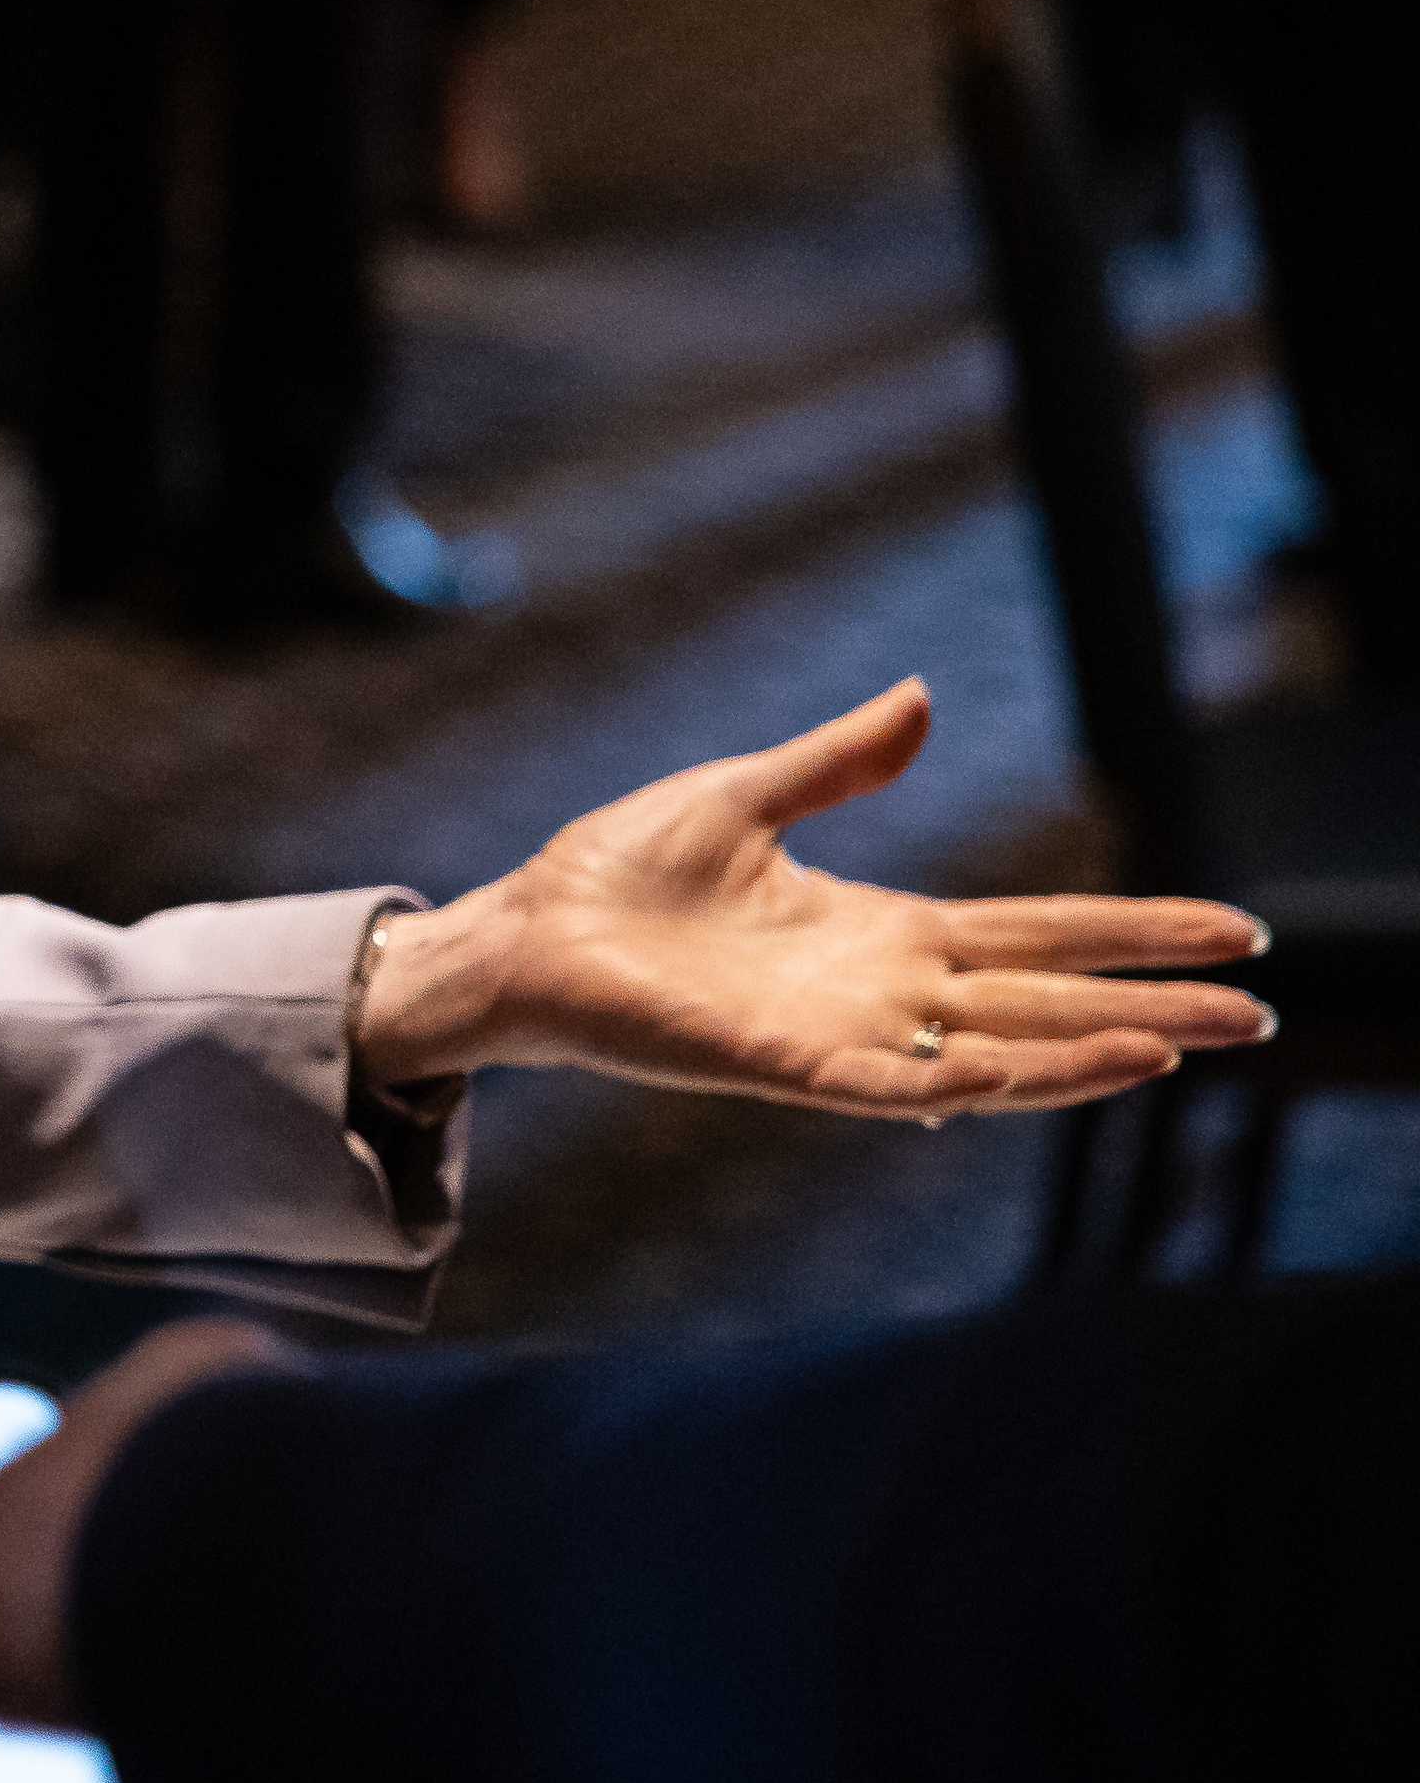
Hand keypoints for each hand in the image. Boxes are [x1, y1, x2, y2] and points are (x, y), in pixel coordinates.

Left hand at [354, 681, 1274, 1113]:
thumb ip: (841, 763)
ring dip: (1082, 1053)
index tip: (1230, 926)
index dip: (1132, 931)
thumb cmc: (618, 874)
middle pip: (1045, 1000)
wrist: (523, 928)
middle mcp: (880, 994)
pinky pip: (892, 1084)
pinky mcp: (782, 1066)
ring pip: (992, 1056)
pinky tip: (1024, 1069)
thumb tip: (920, 698)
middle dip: (1150, 1003)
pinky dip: (964, 1081)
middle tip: (1259, 1010)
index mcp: (882, 930)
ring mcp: (839, 1035)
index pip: (1037, 932)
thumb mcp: (745, 797)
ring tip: (1177, 1044)